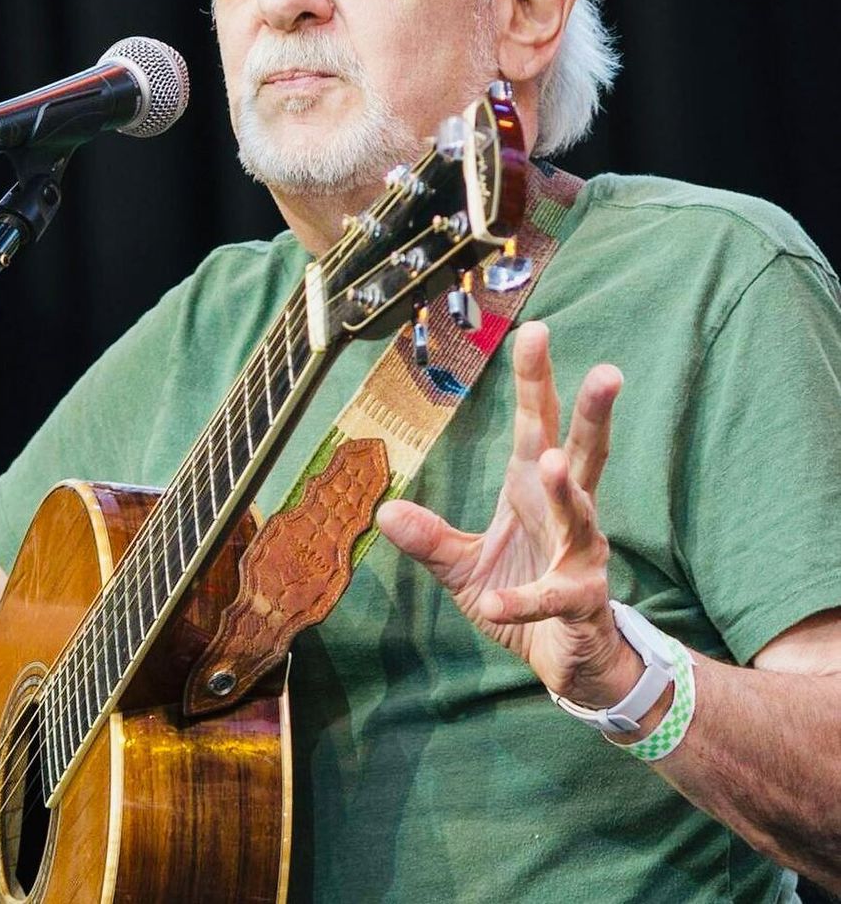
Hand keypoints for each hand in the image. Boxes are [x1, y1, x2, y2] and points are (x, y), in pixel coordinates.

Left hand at [378, 321, 639, 706]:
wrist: (563, 660)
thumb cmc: (520, 592)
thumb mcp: (464, 566)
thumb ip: (430, 539)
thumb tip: (385, 512)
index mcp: (531, 490)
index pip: (537, 425)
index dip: (536, 381)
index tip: (535, 330)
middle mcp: (565, 513)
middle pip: (582, 453)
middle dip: (591, 412)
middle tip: (606, 370)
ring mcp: (580, 557)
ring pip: (581, 517)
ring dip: (567, 492)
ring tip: (550, 463)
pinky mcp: (580, 603)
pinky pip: (552, 597)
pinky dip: (523, 599)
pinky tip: (499, 601)